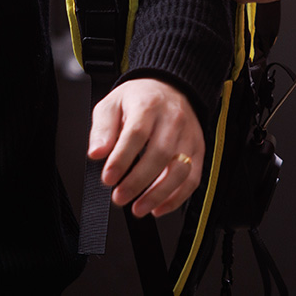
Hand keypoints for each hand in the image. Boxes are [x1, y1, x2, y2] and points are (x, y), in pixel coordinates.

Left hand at [87, 78, 204, 217]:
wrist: (169, 88)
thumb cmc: (138, 99)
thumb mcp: (111, 105)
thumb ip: (102, 129)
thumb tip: (96, 153)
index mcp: (148, 106)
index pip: (136, 134)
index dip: (121, 159)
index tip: (108, 178)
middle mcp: (172, 120)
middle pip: (159, 154)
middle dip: (138, 182)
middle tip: (119, 197)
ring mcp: (188, 136)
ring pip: (180, 170)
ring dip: (158, 194)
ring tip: (138, 208)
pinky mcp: (198, 150)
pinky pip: (192, 178)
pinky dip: (177, 198)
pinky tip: (159, 207)